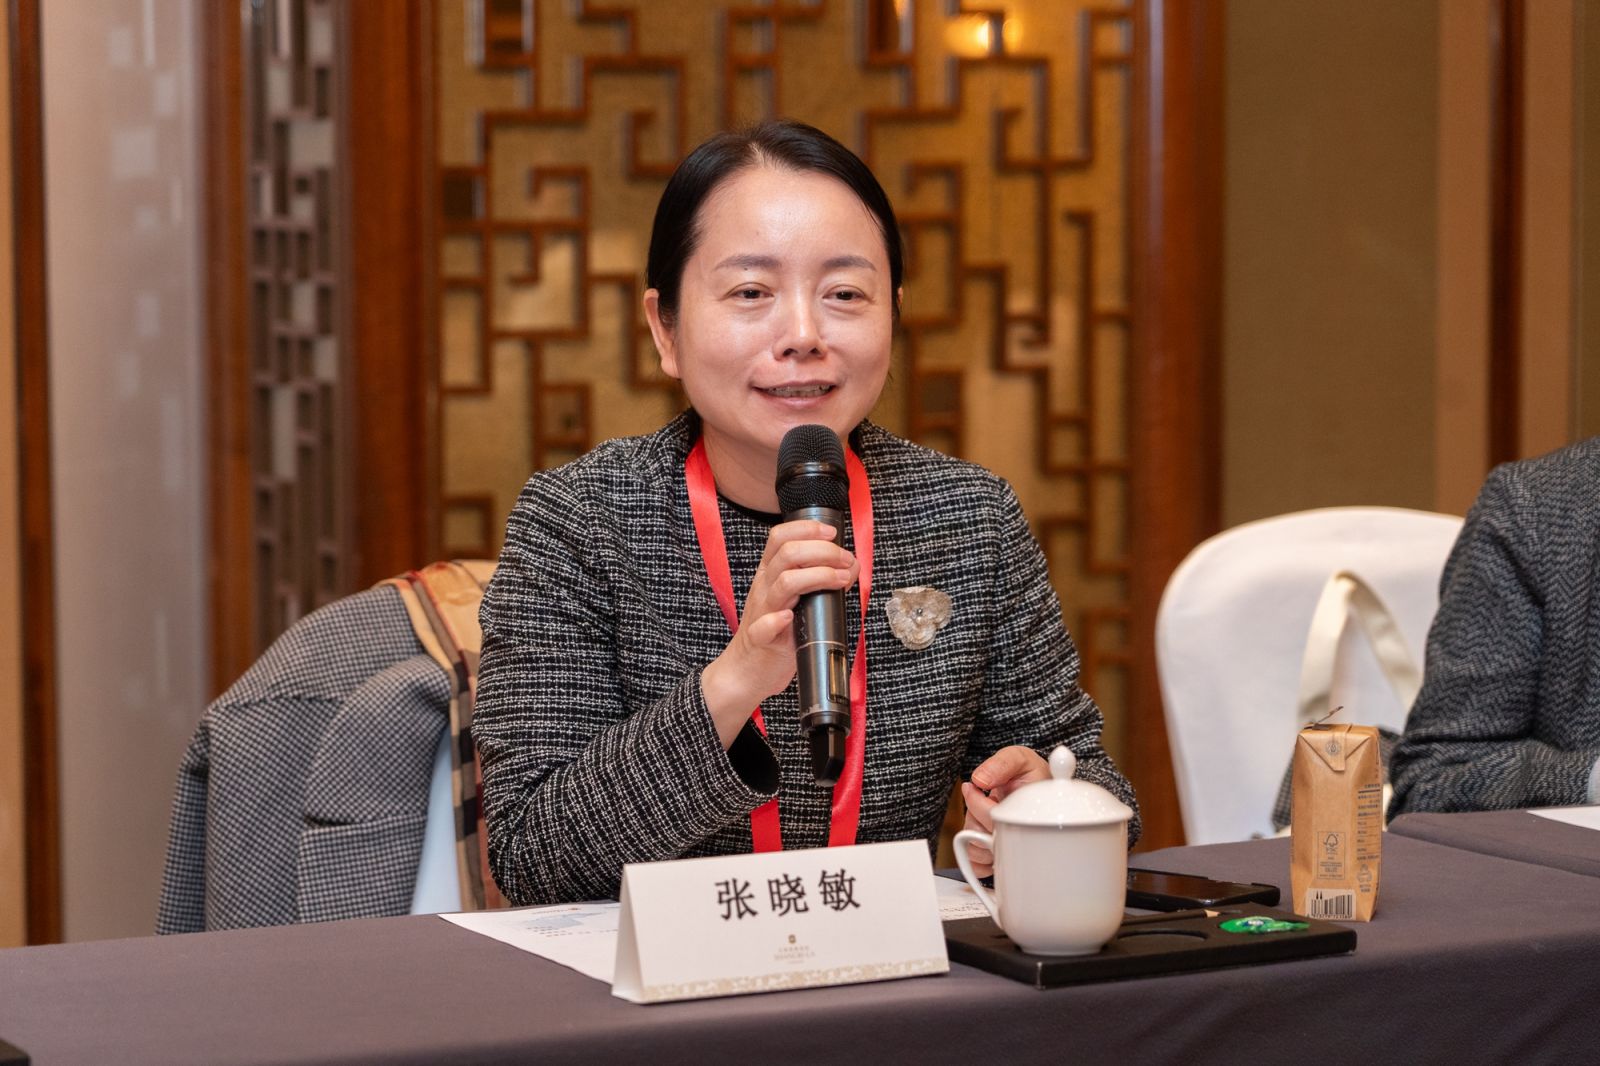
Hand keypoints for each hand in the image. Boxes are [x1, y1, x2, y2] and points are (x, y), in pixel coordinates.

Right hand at [700, 519, 858, 747]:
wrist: (747, 671)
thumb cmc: (777, 633)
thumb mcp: (797, 600)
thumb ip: (819, 580)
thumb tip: (851, 564)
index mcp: (769, 574)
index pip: (780, 536)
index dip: (807, 528)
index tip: (833, 533)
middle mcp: (764, 588)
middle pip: (787, 553)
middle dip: (823, 551)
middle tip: (846, 561)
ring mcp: (761, 613)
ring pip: (784, 583)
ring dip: (817, 577)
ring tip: (841, 581)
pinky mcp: (761, 640)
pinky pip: (764, 626)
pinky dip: (777, 620)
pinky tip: (791, 617)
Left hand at [959, 746, 1051, 877]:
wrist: (1040, 787)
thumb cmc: (1031, 775)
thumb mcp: (1020, 758)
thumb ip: (1002, 764)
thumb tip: (979, 780)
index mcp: (1031, 815)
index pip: (996, 819)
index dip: (978, 802)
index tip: (976, 787)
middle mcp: (1024, 838)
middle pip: (982, 837)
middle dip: (975, 815)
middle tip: (985, 799)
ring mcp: (1014, 851)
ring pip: (978, 851)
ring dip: (974, 832)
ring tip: (986, 815)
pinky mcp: (1004, 860)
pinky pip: (980, 867)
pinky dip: (975, 855)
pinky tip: (983, 836)